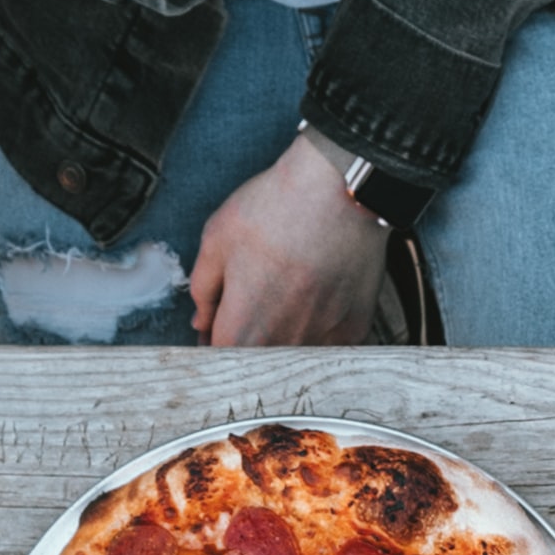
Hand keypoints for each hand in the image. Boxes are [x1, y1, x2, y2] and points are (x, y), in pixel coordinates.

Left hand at [187, 136, 390, 347]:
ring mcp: (323, 340)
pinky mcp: (353, 331)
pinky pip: (327, 346)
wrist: (339, 190)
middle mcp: (284, 345)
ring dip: (282, 337)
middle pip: (257, 364)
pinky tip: (316, 296)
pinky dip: (317, 329)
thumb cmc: (276, 207)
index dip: (212, 343)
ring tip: (287, 294)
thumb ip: (203, 290)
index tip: (216, 327)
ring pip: (293, 357)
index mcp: (243, 327)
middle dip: (247, 340)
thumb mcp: (217, 239)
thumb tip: (201, 321)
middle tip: (254, 302)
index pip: (219, 359)